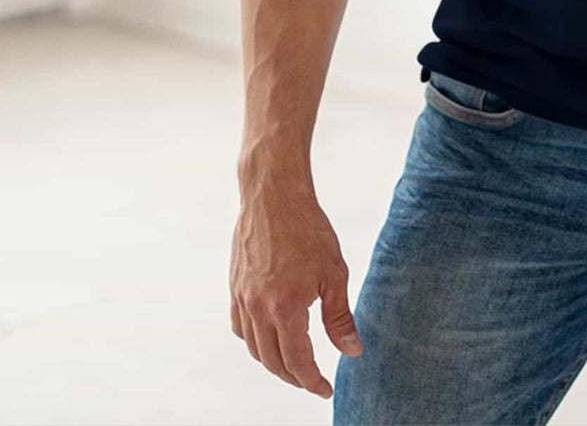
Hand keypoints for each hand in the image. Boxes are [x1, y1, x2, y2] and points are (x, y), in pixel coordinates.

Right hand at [230, 184, 362, 399]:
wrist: (274, 196)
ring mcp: (241, 299)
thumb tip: (352, 351)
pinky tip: (268, 337)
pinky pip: (239, 328)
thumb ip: (339, 317)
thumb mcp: (334, 273)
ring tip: (294, 363)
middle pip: (272, 362)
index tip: (325, 389)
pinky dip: (254, 341)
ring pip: (253, 348)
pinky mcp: (234, 287)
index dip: (312, 381)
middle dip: (293, 377)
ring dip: (273, 362)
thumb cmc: (308, 229)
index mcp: (284, 309)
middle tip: (312, 380)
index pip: (297, 362)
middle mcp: (257, 310)